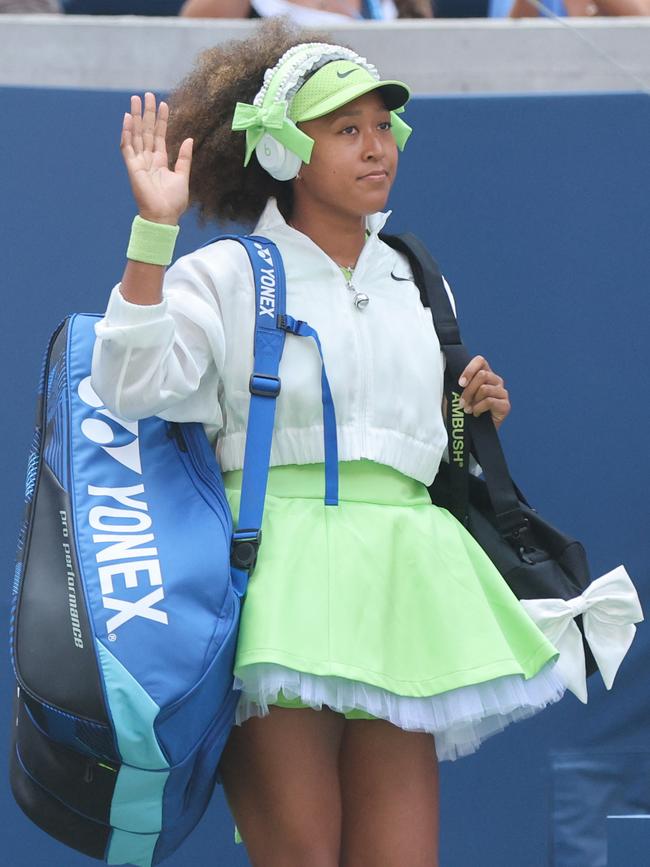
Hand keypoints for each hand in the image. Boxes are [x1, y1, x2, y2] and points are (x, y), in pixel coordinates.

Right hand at [121, 92, 192, 225]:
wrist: (164, 216)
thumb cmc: (173, 201)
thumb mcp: (183, 176)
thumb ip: (185, 158)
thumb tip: (189, 139)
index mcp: (160, 161)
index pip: (160, 136)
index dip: (162, 120)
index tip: (163, 104)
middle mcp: (148, 159)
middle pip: (147, 131)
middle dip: (147, 113)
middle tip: (147, 94)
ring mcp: (139, 162)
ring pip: (136, 134)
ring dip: (136, 117)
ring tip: (136, 99)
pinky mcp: (132, 167)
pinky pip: (127, 147)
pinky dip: (127, 132)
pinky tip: (128, 118)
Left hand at [458, 355, 510, 428]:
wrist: (467, 432)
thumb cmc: (461, 411)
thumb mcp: (455, 393)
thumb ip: (457, 380)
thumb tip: (447, 368)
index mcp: (484, 373)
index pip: (480, 361)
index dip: (469, 370)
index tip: (460, 384)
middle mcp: (495, 381)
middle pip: (482, 375)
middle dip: (468, 390)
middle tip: (461, 403)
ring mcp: (502, 393)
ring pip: (485, 388)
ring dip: (472, 400)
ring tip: (467, 409)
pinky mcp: (505, 406)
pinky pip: (490, 401)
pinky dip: (478, 408)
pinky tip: (476, 414)